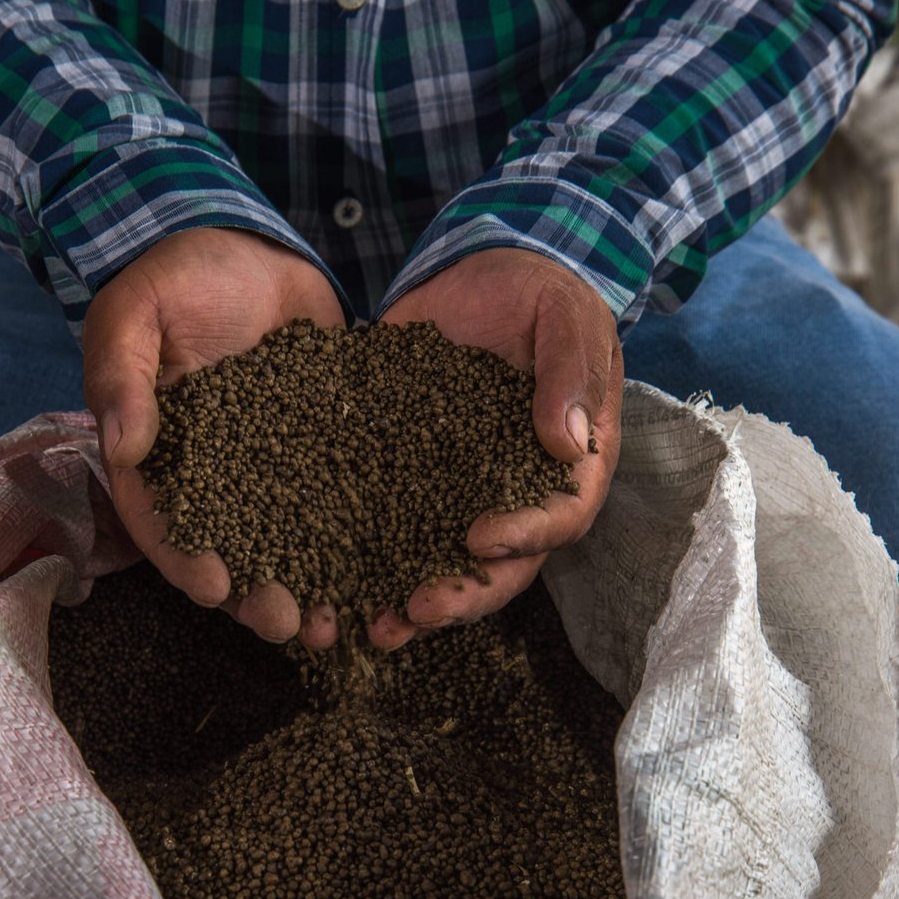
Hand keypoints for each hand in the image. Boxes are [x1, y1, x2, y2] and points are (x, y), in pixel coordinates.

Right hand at [83, 227, 346, 647]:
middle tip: (288, 623)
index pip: (165, 522)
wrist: (240, 240)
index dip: (185, 559)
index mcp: (160, 455)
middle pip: (232, 549)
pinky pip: (341, 497)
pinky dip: (360, 537)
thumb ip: (123, 377)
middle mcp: (216, 473)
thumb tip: (124, 446)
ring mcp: (272, 463)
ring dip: (311, 585)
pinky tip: (387, 566)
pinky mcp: (323, 444)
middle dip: (258, 595)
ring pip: (290, 539)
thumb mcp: (134, 315)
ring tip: (337, 624)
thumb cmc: (172, 274)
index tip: (214, 586)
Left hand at [373, 247, 622, 648]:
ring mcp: (462, 489)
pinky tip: (327, 582)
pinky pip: (390, 524)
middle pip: (500, 563)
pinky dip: (363, 558)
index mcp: (570, 466)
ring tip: (371, 627)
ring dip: (409, 598)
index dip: (524, 536)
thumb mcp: (566, 317)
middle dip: (460, 594)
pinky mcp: (409, 473)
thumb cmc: (542, 294)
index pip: (559, 518)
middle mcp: (516, 492)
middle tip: (417, 609)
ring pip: (441, 559)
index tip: (478, 536)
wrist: (482, 271)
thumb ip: (570, 372)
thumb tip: (568, 443)